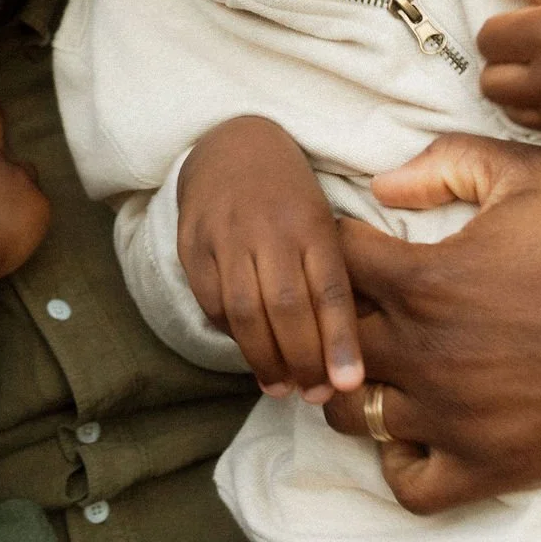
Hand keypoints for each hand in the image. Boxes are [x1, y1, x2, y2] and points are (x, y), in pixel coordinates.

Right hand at [176, 116, 362, 399]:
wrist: (231, 145)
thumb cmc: (290, 197)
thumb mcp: (321, 221)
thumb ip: (330, 273)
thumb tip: (343, 350)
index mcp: (310, 221)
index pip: (329, 288)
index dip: (339, 340)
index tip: (348, 384)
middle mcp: (267, 228)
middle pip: (285, 307)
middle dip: (302, 360)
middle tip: (315, 396)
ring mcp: (225, 235)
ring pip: (244, 310)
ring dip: (264, 357)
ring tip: (281, 386)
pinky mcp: (191, 245)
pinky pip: (211, 301)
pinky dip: (232, 334)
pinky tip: (249, 350)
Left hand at [318, 133, 540, 514]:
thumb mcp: (534, 174)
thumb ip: (447, 162)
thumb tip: (379, 185)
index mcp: (426, 281)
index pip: (334, 263)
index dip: (340, 247)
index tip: (362, 246)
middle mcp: (426, 354)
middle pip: (327, 344)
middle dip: (334, 320)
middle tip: (363, 308)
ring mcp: (455, 419)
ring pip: (352, 415)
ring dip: (355, 388)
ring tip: (382, 367)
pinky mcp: (490, 467)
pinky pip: (409, 484)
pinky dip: (400, 460)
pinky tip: (419, 427)